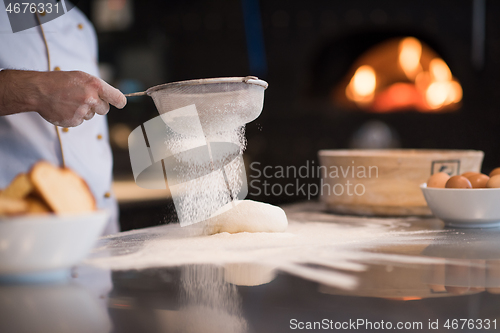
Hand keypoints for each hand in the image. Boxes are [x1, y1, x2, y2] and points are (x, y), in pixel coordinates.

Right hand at [0, 70, 126, 126]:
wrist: (39, 90)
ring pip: (91, 115)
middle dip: (98, 106)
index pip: (118, 98)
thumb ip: (98, 87)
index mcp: (95, 86)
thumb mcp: (82, 77)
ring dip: (84, 110)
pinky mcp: (74, 121)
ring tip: (70, 101)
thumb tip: (114, 97)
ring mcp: (82, 111)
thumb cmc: (61, 81)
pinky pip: (81, 121)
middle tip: (84, 98)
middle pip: (105, 109)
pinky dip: (74, 116)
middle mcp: (91, 99)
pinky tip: (65, 108)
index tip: (120, 103)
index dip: (120, 102)